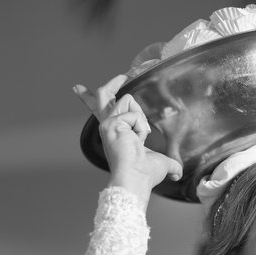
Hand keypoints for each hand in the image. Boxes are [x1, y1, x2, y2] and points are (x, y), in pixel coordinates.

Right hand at [73, 75, 182, 204]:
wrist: (136, 180)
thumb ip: (171, 164)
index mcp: (114, 132)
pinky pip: (135, 114)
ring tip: (140, 139)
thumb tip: (178, 174)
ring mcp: (107, 123)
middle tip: (124, 75)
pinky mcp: (111, 123)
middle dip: (113, 83)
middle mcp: (107, 126)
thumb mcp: (161, 163)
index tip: (77, 88)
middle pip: (103, 95)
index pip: (100, 110)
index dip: (88, 98)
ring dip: (140, 118)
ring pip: (127, 99)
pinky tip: (137, 141)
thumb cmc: (145, 174)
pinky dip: (141, 127)